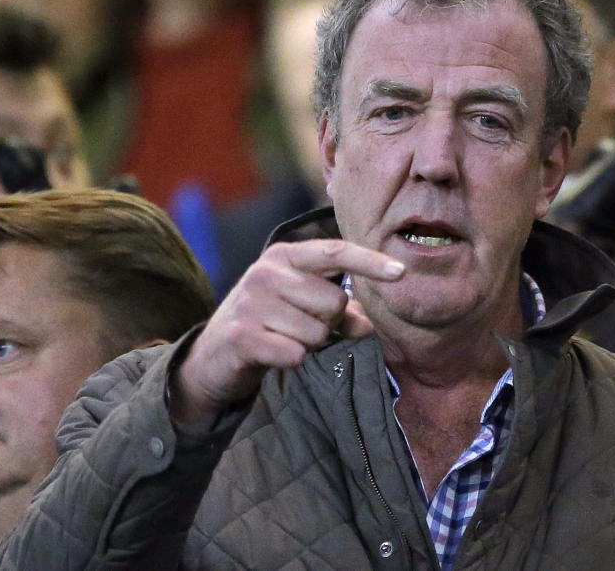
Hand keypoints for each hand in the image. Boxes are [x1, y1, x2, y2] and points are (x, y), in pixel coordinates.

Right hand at [170, 239, 404, 432]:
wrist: (212, 357)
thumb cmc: (267, 325)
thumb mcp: (301, 309)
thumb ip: (338, 312)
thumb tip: (368, 326)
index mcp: (284, 256)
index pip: (335, 253)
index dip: (370, 262)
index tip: (402, 272)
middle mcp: (266, 272)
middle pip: (334, 302)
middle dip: (327, 323)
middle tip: (297, 326)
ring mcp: (251, 302)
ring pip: (317, 332)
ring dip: (308, 345)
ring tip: (281, 339)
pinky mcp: (243, 335)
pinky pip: (296, 354)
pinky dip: (292, 360)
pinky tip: (271, 354)